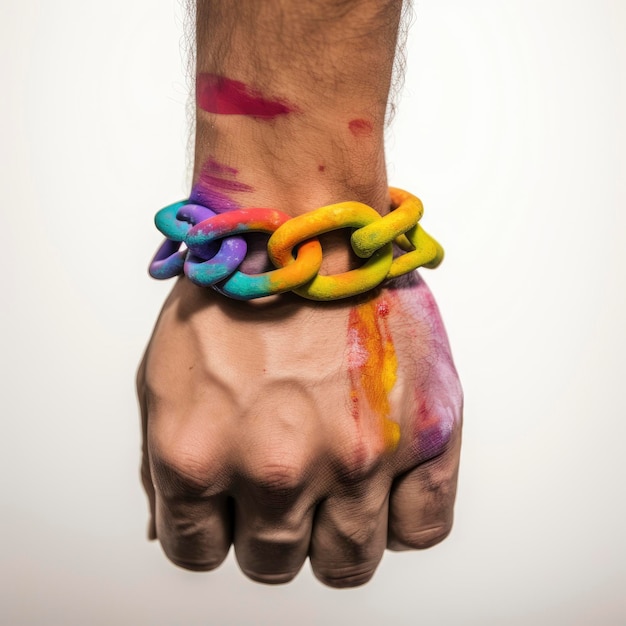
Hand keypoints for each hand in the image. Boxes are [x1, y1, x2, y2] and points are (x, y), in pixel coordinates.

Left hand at [137, 272, 461, 586]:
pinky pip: (422, 530)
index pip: (199, 552)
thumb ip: (163, 470)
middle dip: (274, 533)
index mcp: (198, 456)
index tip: (231, 507)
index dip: (216, 530)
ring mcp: (356, 457)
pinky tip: (385, 483)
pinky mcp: (422, 433)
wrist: (306, 224)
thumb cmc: (235, 293)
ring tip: (337, 484)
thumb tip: (177, 533)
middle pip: (274, 564)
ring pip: (348, 563)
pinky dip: (401, 521)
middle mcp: (276, 468)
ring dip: (336, 538)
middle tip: (287, 486)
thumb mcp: (164, 379)